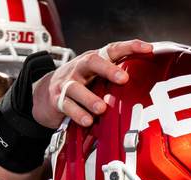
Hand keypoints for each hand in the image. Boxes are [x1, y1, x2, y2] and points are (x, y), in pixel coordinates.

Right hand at [32, 40, 152, 128]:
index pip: (112, 50)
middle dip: (108, 69)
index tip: (147, 49)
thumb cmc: (77, 85)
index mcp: (92, 61)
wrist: (43, 95)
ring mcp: (66, 84)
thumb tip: (145, 84)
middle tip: (122, 79)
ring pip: (77, 88)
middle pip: (92, 62)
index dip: (129, 47)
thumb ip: (113, 79)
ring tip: (101, 108)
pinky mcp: (57, 100)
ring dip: (90, 98)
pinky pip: (67, 106)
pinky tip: (87, 121)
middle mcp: (79, 69)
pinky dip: (77, 114)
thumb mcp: (95, 77)